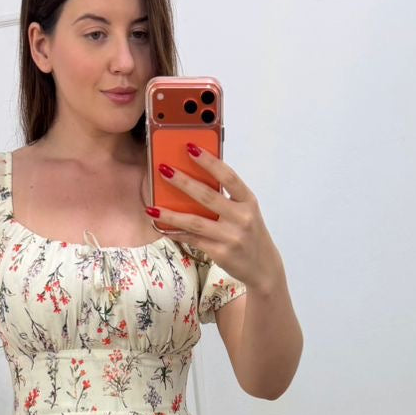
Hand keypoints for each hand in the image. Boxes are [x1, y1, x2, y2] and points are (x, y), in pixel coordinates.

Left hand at [148, 145, 282, 293]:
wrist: (263, 267)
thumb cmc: (250, 234)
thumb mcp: (246, 212)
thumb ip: (227, 197)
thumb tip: (195, 179)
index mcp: (248, 201)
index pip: (228, 176)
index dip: (209, 161)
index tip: (190, 147)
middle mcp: (241, 218)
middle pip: (207, 196)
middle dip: (183, 181)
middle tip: (164, 170)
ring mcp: (231, 237)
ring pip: (195, 222)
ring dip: (171, 214)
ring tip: (152, 207)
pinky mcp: (221, 253)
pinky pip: (193, 239)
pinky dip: (177, 232)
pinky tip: (163, 227)